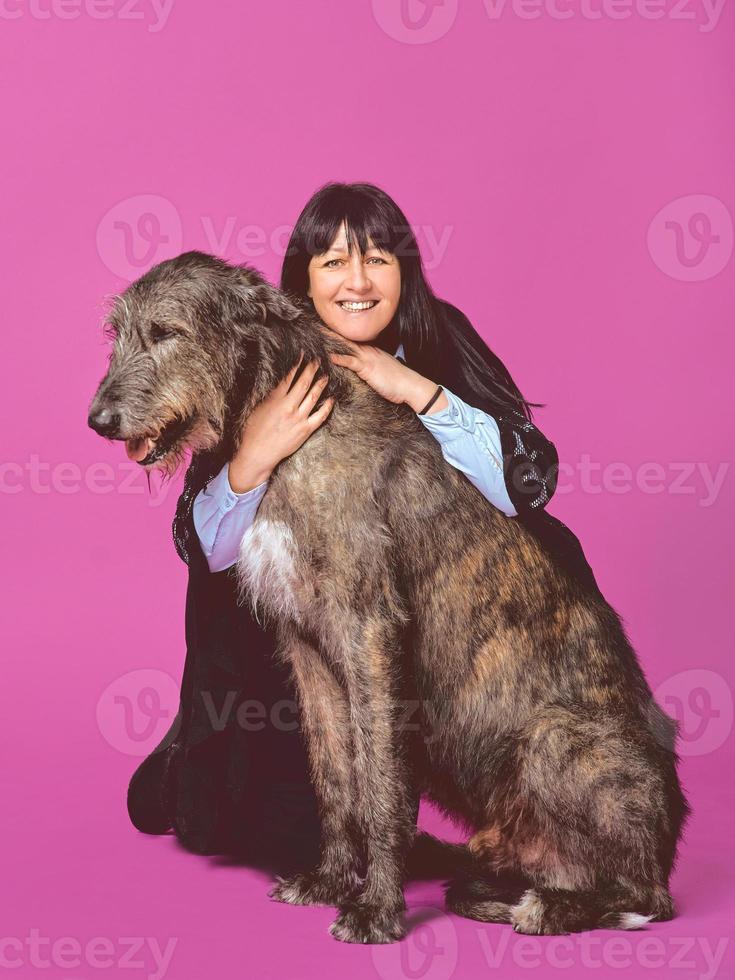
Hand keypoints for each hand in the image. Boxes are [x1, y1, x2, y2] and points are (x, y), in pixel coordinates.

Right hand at [228, 354, 333, 491]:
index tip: (302, 355)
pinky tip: (331, 399)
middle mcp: (288, 406)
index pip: (289, 376)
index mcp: (275, 399)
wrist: (258, 454)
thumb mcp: (256, 408)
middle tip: (318, 360)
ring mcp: (299, 418)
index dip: (297, 363)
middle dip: (312, 369)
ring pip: (314, 396)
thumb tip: (275, 382)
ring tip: (325, 375)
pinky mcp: (305, 430)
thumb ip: (268, 395)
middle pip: (304, 382)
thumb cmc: (253, 431)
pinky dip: (327, 406)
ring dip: (321, 384)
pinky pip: (321, 416)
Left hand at [322, 326, 447, 412]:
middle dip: (328, 331)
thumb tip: (358, 367)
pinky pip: (352, 361)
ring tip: (314, 334)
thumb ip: (368, 367)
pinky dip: (340, 358)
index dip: (334, 334)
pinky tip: (329, 356)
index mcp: (369, 350)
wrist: (411, 386)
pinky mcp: (368, 368)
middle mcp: (367, 350)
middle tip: (312, 323)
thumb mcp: (380, 371)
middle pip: (344, 338)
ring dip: (330, 340)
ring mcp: (367, 358)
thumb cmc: (397, 381)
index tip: (321, 328)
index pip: (348, 340)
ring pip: (345, 345)